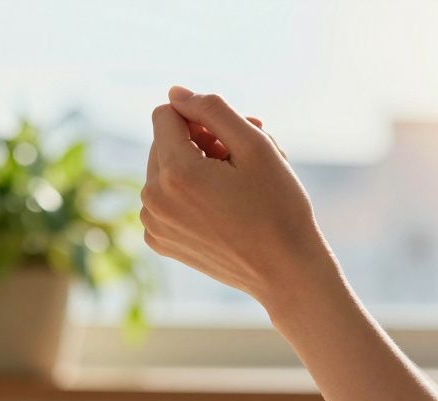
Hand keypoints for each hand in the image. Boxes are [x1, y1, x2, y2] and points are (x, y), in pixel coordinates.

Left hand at [140, 86, 331, 307]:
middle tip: (237, 164)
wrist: (284, 270)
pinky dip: (187, 195)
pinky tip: (220, 209)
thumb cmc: (278, 206)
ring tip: (233, 187)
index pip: (165, 113)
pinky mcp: (159, 241)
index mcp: (174, 172)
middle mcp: (154, 199)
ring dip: (193, 168)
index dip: (199, 118)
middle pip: (162, 142)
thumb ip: (212, 109)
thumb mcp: (256, 145)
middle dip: (196, 143)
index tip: (228, 141)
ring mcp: (153, 224)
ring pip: (163, 170)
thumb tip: (175, 93)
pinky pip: (164, 199)